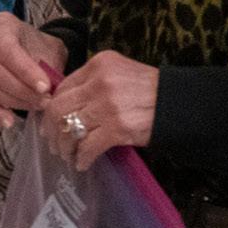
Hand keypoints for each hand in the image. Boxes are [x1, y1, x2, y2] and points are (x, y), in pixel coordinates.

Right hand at [0, 13, 67, 118]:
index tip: (45, 88)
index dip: (25, 71)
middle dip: (20, 90)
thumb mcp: (49, 50)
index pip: (7, 50)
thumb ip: (48, 67)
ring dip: (10, 102)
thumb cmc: (37, 48)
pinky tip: (10, 120)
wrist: (28, 49)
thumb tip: (48, 90)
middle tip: (43, 102)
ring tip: (33, 108)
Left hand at [42, 51, 158, 170]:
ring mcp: (107, 105)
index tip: (49, 121)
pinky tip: (82, 163)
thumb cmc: (149, 91)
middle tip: (52, 143)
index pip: (63, 87)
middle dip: (51, 129)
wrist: (178, 104)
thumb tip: (66, 104)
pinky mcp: (117, 127)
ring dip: (64, 146)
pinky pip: (88, 146)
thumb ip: (93, 82)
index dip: (51, 107)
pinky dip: (82, 158)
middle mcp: (100, 82)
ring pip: (69, 128)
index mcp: (98, 64)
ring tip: (66, 155)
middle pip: (59, 108)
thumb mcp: (119, 73)